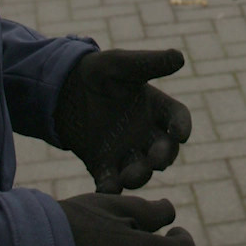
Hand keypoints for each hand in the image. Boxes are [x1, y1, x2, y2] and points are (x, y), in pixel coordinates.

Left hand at [54, 48, 192, 192]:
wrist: (63, 90)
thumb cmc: (98, 73)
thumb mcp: (120, 64)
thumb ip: (148, 63)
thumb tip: (180, 57)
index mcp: (156, 107)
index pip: (177, 118)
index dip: (182, 126)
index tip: (182, 134)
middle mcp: (147, 133)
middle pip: (164, 150)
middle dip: (163, 157)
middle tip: (158, 161)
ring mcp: (126, 152)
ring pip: (140, 169)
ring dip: (139, 175)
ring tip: (130, 177)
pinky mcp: (104, 165)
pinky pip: (110, 180)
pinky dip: (109, 187)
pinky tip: (106, 189)